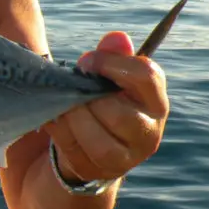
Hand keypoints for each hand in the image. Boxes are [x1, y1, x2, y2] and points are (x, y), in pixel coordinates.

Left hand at [44, 31, 168, 183]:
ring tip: (63, 105)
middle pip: (118, 113)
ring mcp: (126, 158)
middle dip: (86, 97)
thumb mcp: (106, 77)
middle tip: (72, 87)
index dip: (112, 64)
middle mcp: (148, 132)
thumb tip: (117, 38)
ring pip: (96, 137)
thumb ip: (111, 56)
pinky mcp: (99, 171)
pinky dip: (58, 129)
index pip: (147, 77)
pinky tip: (53, 118)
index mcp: (154, 101)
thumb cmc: (99, 102)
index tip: (86, 62)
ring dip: (71, 116)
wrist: (87, 148)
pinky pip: (73, 148)